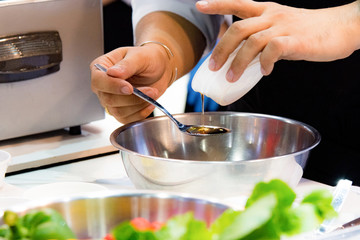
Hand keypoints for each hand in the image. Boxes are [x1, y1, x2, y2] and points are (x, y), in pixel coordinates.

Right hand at [90, 44, 173, 123]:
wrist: (159, 68)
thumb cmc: (147, 58)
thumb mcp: (139, 56)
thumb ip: (126, 64)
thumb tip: (112, 73)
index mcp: (101, 67)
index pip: (98, 81)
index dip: (112, 86)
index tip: (129, 88)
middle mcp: (103, 85)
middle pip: (108, 99)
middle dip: (132, 98)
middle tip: (151, 90)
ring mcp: (111, 100)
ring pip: (118, 112)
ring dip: (138, 105)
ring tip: (153, 93)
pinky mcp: (121, 111)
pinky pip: (127, 120)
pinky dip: (141, 113)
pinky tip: (150, 103)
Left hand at [196, 0, 359, 79]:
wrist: (341, 27)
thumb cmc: (308, 31)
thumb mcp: (281, 29)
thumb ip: (262, 40)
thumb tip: (243, 59)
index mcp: (266, 11)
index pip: (238, 3)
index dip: (218, 4)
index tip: (200, 5)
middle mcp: (272, 16)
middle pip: (238, 29)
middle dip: (221, 49)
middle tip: (213, 67)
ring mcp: (283, 27)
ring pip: (251, 41)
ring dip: (237, 62)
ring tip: (231, 77)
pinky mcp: (295, 40)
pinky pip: (273, 51)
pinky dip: (264, 63)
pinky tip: (264, 72)